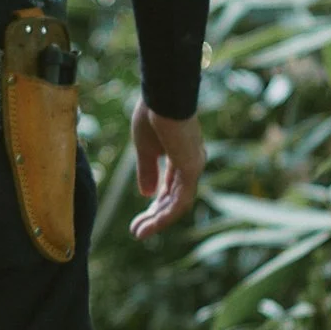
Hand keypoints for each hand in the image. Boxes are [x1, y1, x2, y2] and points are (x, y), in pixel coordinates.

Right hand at [129, 100, 204, 238]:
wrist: (163, 96)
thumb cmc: (153, 113)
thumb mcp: (145, 148)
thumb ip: (147, 171)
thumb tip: (147, 195)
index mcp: (180, 155)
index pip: (170, 187)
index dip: (155, 203)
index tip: (140, 217)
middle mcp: (191, 163)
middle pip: (174, 199)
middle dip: (154, 216)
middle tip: (137, 230)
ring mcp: (193, 166)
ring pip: (178, 204)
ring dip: (158, 220)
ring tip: (139, 233)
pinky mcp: (191, 168)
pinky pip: (181, 201)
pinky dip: (166, 215)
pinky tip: (151, 224)